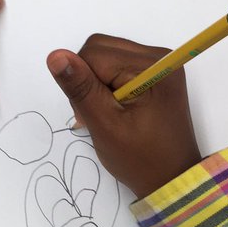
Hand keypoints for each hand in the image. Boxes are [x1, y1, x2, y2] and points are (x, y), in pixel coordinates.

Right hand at [47, 35, 201, 198]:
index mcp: (152, 66)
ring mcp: (157, 63)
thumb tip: (56, 56)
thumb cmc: (140, 158)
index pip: (94, 54)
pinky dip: (107, 84)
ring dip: (96, 83)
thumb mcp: (105, 125)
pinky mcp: (154, 72)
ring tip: (108, 114)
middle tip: (98, 116)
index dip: (83, 83)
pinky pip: (116, 64)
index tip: (91, 115)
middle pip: (99, 48)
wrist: (172, 178)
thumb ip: (81, 89)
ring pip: (105, 55)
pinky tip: (115, 108)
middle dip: (88, 80)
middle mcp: (158, 56)